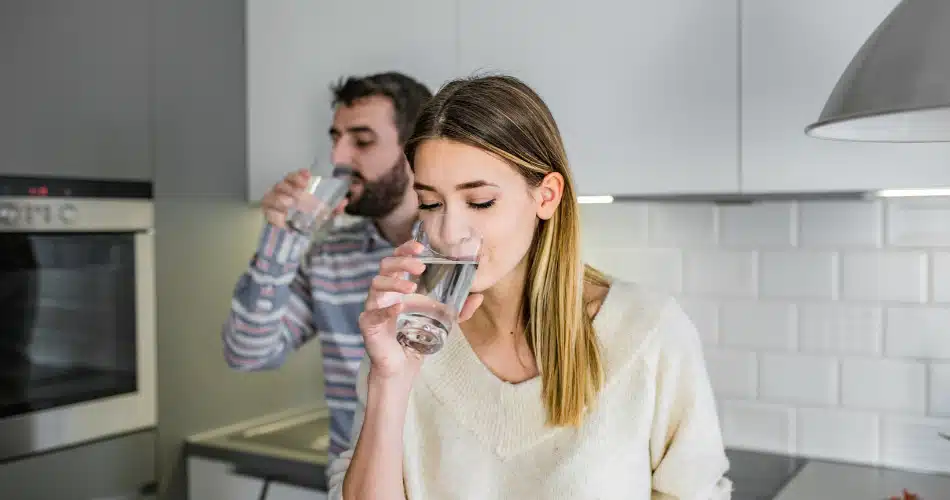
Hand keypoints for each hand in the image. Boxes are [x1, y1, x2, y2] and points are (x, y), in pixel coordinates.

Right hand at [261, 169, 347, 227]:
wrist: (294, 237)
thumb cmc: (308, 220)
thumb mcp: (324, 214)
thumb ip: (334, 208)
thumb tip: (344, 202)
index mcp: (294, 188)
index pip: (293, 177)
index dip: (298, 175)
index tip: (307, 176)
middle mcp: (282, 192)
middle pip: (283, 184)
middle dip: (292, 187)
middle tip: (301, 194)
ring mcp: (272, 202)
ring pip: (273, 196)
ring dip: (282, 199)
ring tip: (290, 204)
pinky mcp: (267, 214)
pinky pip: (268, 212)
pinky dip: (275, 215)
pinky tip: (282, 219)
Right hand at [358, 241, 482, 381]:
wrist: (402, 366)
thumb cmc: (417, 338)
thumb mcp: (442, 321)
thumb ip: (460, 310)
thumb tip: (479, 296)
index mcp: (398, 286)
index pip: (397, 259)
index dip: (405, 249)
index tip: (420, 246)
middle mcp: (384, 292)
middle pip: (385, 266)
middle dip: (402, 261)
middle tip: (421, 266)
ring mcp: (374, 307)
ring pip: (376, 284)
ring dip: (394, 282)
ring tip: (412, 287)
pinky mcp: (368, 324)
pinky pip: (374, 313)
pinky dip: (386, 309)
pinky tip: (399, 308)